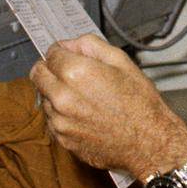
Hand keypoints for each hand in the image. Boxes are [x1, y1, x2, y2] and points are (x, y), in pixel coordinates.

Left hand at [30, 34, 186, 177]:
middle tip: (68, 72)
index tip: (68, 55)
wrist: (149, 143)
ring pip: (44, 98)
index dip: (61, 52)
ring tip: (83, 98)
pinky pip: (52, 120)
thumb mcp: (122, 61)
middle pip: (37, 74)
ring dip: (56, 94)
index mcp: (76, 73)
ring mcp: (60, 121)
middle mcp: (62, 97)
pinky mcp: (62, 140)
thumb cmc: (140, 104)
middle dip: (50, 69)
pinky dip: (62, 115)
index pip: (50, 53)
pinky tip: (85, 115)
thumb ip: (91, 45)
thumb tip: (70, 44)